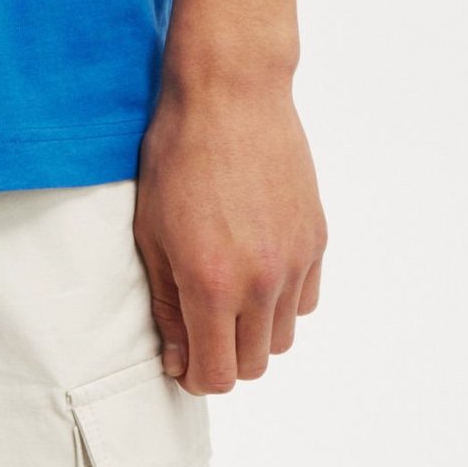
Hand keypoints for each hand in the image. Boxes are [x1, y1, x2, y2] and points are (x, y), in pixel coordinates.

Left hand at [132, 73, 326, 393]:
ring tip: (226, 289)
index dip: (196, 376)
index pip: (217, 374)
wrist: (230, 90)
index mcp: (212, 281)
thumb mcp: (151, 230)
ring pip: (281, 336)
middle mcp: (261, 280)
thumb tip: (177, 360)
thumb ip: (166, 304)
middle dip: (222, 356)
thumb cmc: (177, 152)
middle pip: (252, 364)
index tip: (182, 359)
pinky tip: (255, 265)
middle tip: (199, 323)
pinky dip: (282, 299)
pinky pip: (305, 299)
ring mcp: (295, 260)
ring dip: (253, 330)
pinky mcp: (316, 238)